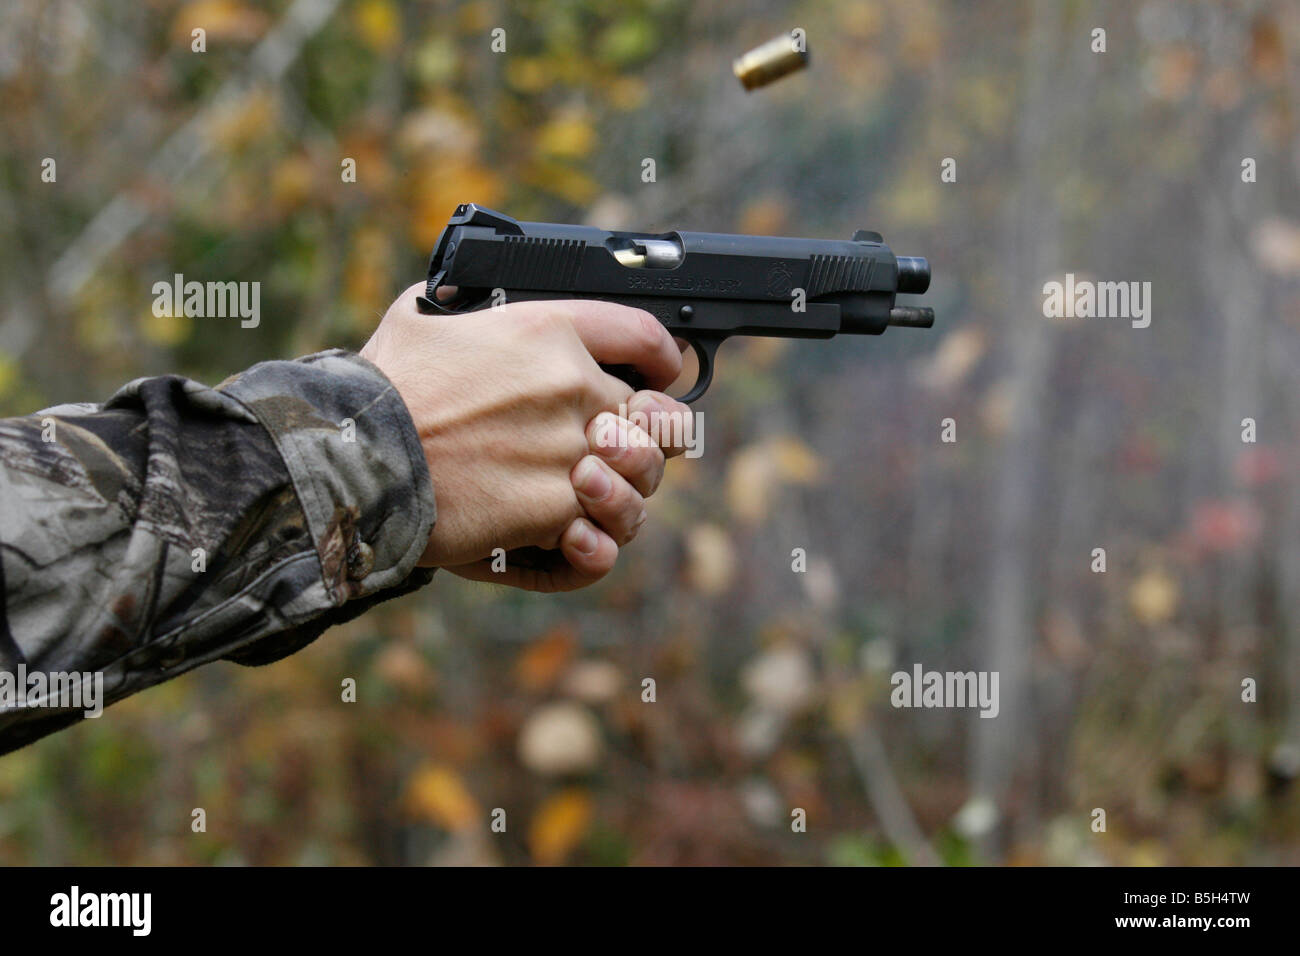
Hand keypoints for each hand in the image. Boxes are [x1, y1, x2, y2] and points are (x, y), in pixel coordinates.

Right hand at [359, 283, 688, 590]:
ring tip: (591, 495)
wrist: (356, 458)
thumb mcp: (422, 314)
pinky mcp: (555, 508)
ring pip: (641, 479)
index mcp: (548, 330)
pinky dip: (592, 543)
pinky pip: (603, 533)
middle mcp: (572, 385)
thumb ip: (468, 305)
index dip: (665, 358)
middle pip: (656, 415)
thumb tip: (470, 300)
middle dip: (644, 437)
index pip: (643, 333)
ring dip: (625, 492)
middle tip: (615, 451)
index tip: (664, 373)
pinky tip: (572, 538)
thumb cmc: (378, 388)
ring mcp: (569, 449)